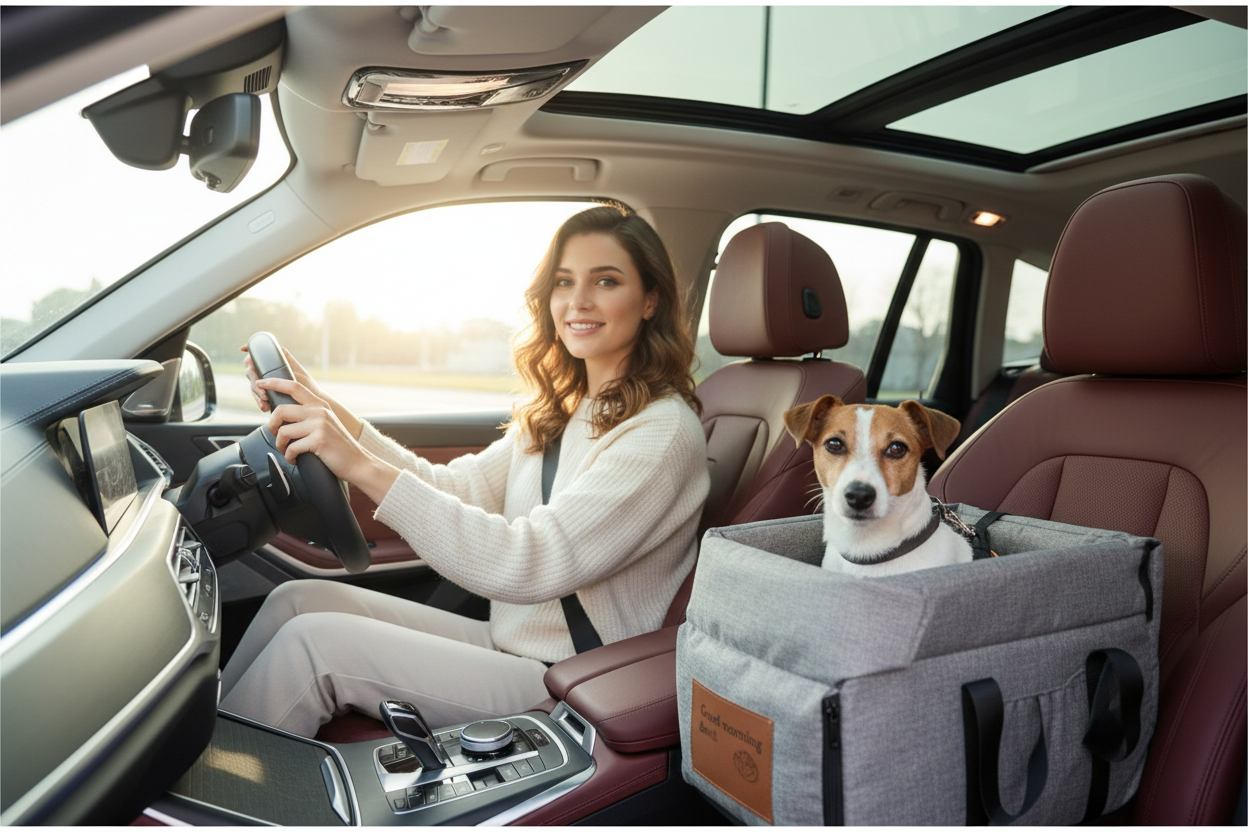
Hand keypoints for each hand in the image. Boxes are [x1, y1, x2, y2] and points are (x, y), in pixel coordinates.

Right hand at [241, 344, 323, 413]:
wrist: (310, 401)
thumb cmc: (305, 383)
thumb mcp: (295, 368)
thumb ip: (284, 358)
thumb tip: (277, 350)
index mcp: (273, 361)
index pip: (256, 356)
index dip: (249, 356)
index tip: (247, 363)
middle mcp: (267, 371)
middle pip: (251, 372)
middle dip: (254, 382)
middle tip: (263, 393)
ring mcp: (266, 383)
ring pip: (253, 386)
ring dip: (256, 394)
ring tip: (265, 402)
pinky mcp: (266, 394)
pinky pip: (258, 397)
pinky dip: (259, 403)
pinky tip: (264, 408)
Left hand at [257, 376, 398, 503]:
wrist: (358, 462)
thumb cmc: (338, 447)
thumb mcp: (326, 424)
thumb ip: (309, 415)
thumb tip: (283, 416)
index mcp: (320, 405)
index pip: (294, 387)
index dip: (275, 382)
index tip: (261, 383)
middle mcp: (319, 411)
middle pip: (281, 410)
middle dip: (272, 426)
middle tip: (276, 436)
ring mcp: (319, 425)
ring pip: (283, 431)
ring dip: (281, 445)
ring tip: (288, 452)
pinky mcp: (318, 440)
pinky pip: (292, 448)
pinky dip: (290, 457)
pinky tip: (297, 460)